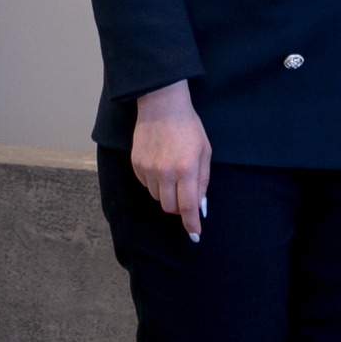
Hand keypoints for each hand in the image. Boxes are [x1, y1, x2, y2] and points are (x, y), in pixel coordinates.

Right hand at [131, 80, 210, 240]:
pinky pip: (146, 185)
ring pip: (157, 197)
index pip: (188, 206)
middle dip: (179, 207)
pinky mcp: (136, 166)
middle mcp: (166, 173)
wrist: (162, 106)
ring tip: (173, 172)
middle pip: (170, 207)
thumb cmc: (188, 128)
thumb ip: (202, 180)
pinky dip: (155, 183)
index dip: (191, 224)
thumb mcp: (205, 151)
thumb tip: (200, 206)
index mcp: (187, 169)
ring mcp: (148, 170)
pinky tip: (160, 165)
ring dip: (167, 193)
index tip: (195, 235)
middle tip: (185, 194)